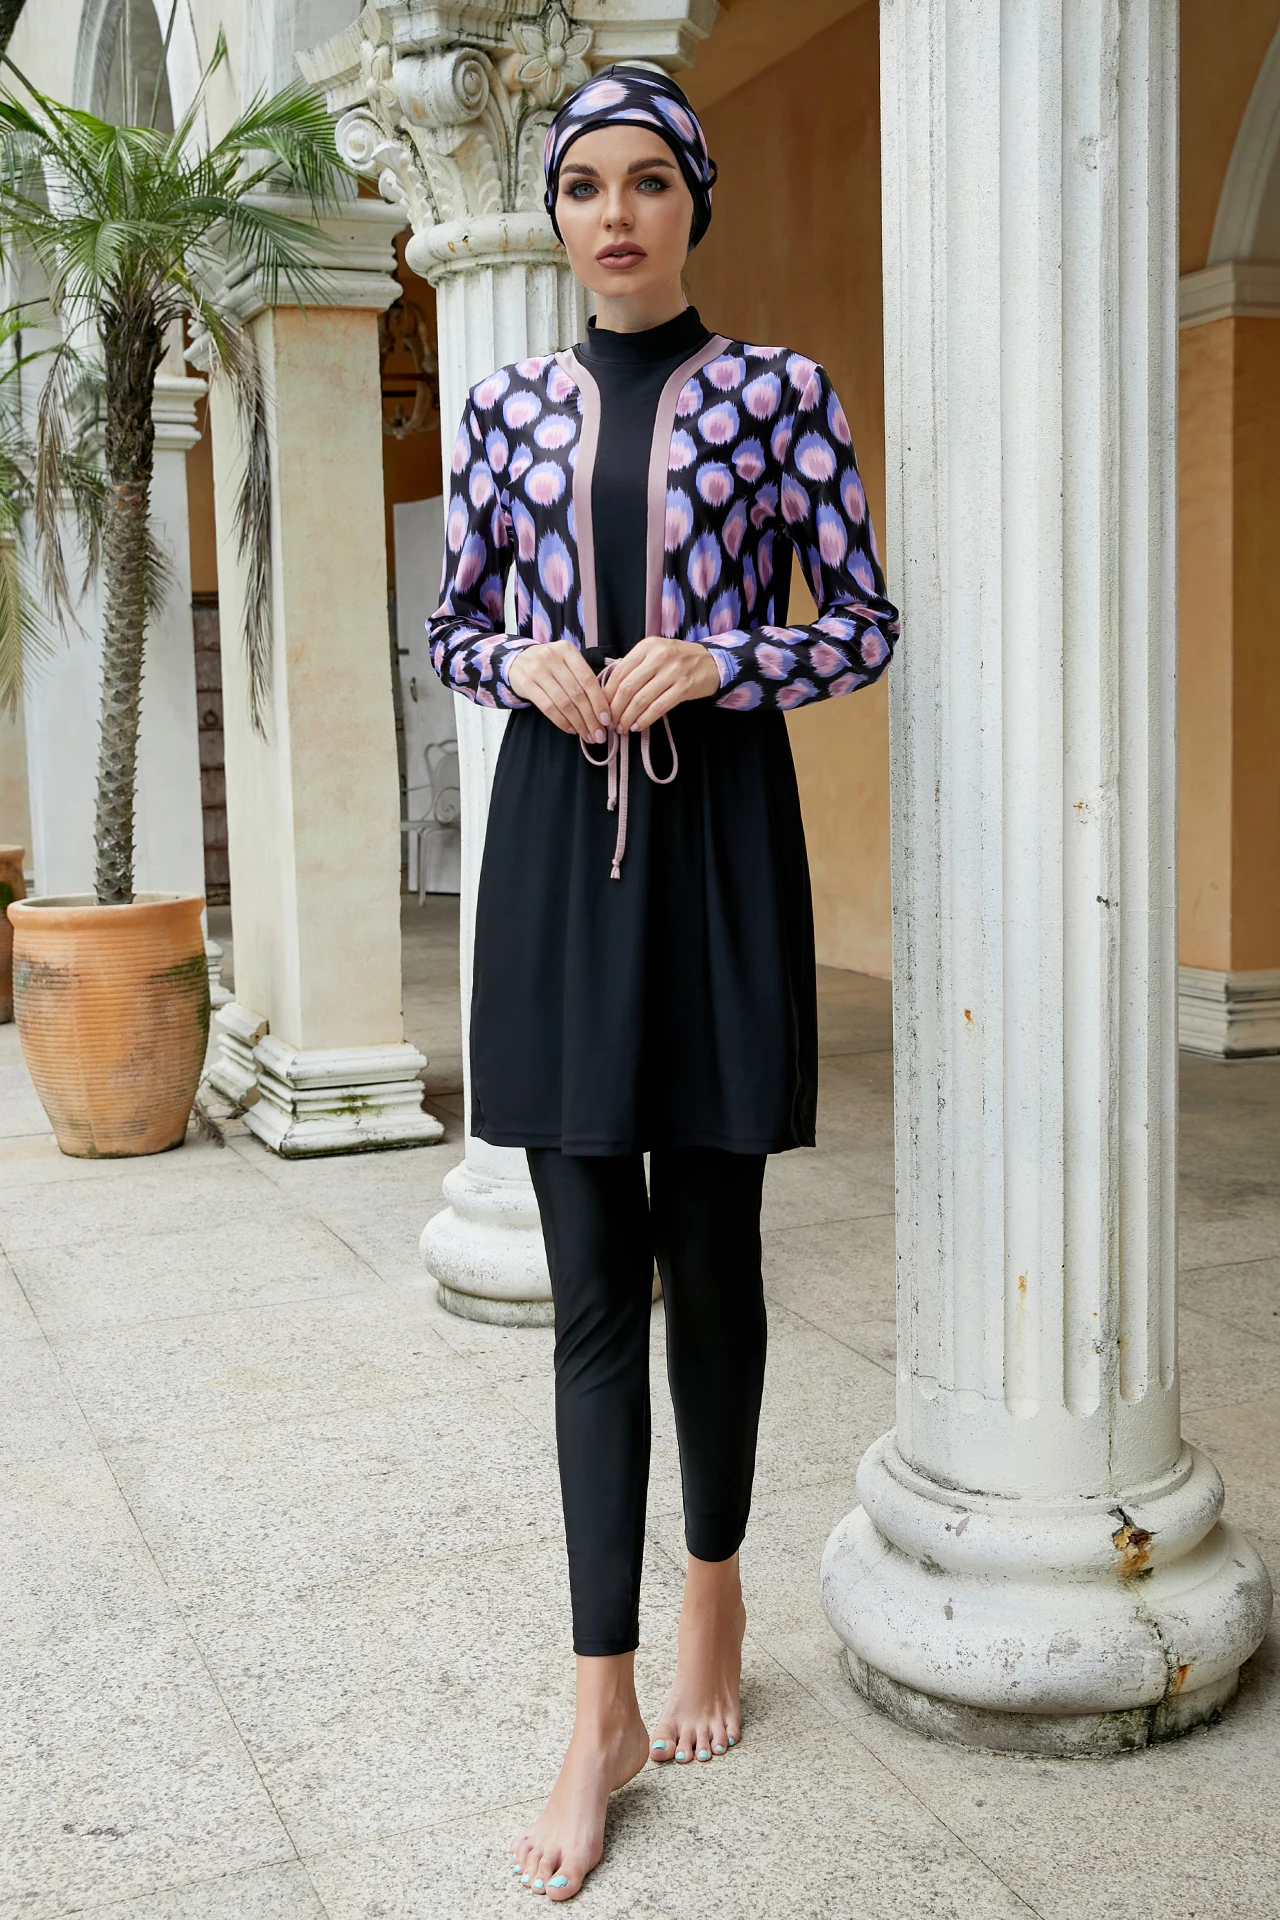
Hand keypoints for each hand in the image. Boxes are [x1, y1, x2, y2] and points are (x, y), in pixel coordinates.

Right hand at [507, 640, 610, 741]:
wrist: (516, 660)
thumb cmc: (549, 665)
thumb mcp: (566, 661)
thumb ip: (582, 678)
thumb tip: (603, 709)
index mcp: (567, 650)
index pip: (588, 679)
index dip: (599, 702)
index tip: (607, 720)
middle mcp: (552, 657)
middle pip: (577, 693)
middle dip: (591, 718)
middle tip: (599, 734)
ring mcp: (537, 670)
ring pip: (563, 703)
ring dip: (578, 723)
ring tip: (587, 735)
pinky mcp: (526, 684)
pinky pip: (547, 707)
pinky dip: (561, 721)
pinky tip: (570, 729)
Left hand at [605, 637, 720, 732]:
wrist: (712, 662)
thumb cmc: (679, 659)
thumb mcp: (655, 652)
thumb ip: (635, 665)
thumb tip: (609, 690)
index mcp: (647, 646)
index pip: (619, 672)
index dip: (607, 694)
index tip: (602, 708)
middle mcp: (659, 656)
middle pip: (627, 688)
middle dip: (615, 709)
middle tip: (610, 722)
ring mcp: (673, 672)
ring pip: (641, 700)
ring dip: (628, 718)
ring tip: (622, 727)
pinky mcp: (684, 688)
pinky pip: (658, 708)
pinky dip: (645, 720)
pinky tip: (637, 726)